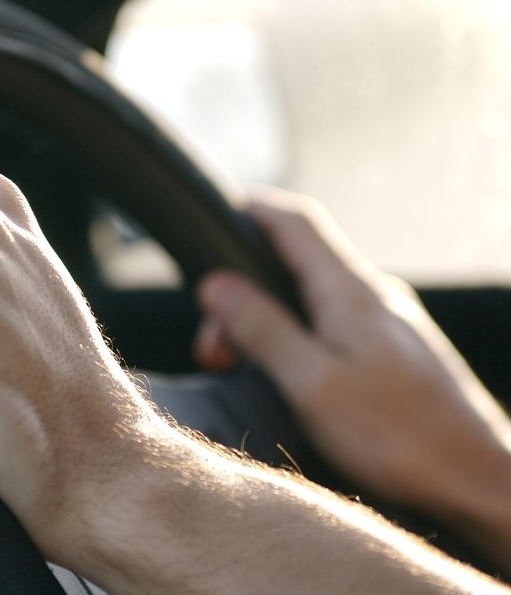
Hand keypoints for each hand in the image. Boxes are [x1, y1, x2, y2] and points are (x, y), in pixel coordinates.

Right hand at [194, 187, 510, 569]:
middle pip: (296, 265)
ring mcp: (386, 323)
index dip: (253, 208)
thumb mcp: (312, 382)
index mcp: (350, 292)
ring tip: (240, 366)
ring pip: (312, 298)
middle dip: (243, 293)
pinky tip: (287, 374)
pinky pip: (332, 324)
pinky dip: (295, 335)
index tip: (219, 210)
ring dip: (267, 319)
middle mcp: (373, 296)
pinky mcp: (392, 352)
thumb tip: (216, 285)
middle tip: (213, 349)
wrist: (474, 479)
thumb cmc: (399, 436)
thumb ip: (262, 328)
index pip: (296, 222)